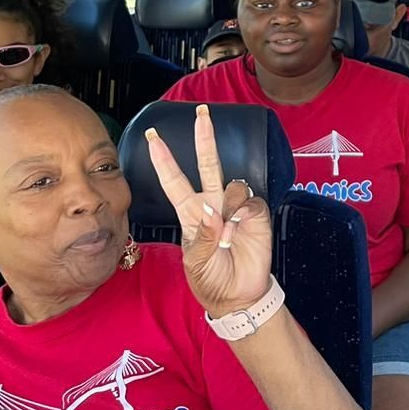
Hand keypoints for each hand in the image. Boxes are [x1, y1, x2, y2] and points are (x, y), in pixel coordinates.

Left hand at [145, 104, 273, 318]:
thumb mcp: (195, 263)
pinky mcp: (256, 215)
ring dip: (227, 205)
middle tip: (202, 113)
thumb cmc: (210, 278)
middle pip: (207, 164)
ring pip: (232, 185)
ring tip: (227, 235)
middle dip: (204, 139)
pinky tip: (240, 227)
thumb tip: (214, 211)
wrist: (238, 296)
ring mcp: (235, 208)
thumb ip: (202, 237)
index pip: (174, 181)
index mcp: (191, 213)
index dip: (164, 160)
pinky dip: (245, 212)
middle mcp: (213, 204)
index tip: (152, 137)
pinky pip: (252, 201)